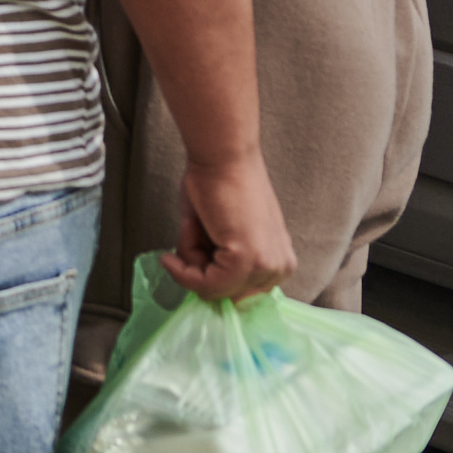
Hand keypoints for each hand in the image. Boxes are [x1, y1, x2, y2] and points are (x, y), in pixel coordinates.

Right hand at [166, 147, 298, 302]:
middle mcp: (279, 267)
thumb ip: (219, 260)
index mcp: (279, 261)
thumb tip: (197, 279)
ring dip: (189, 264)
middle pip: (228, 295)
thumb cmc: (219, 184)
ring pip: (215, 290)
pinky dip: (184, 270)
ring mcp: (266, 265)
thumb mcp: (224, 234)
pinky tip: (174, 252)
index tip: (184, 267)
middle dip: (198, 274)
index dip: (209, 281)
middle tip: (181, 248)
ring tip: (187, 231)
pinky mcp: (247, 259)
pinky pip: (207, 283)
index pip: (241, 293)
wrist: (223, 158)